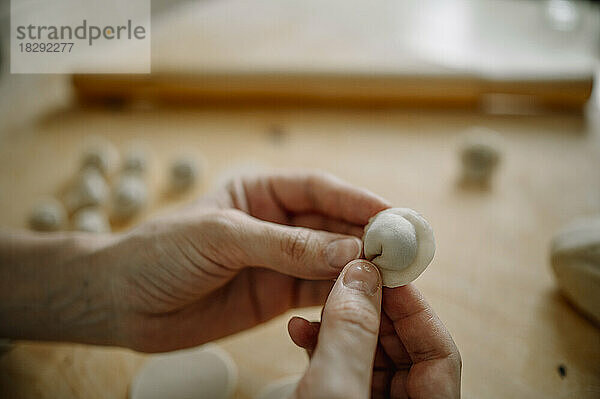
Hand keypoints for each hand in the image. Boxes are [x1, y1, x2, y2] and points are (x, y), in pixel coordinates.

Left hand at [107, 171, 389, 351]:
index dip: (357, 200)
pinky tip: (360, 298)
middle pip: (331, 225)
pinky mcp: (274, 296)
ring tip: (393, 277)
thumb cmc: (160, 252)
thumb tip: (350, 251)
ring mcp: (276, 261)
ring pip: (329, 260)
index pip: (318, 190)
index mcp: (259, 192)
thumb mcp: (223, 238)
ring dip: (359, 267)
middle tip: (403, 250)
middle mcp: (274, 223)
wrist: (123, 302)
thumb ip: (286, 246)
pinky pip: (315, 292)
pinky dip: (339, 295)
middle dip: (366, 236)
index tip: (392, 215)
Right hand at [288, 260, 460, 398]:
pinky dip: (321, 344)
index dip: (414, 308)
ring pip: (366, 350)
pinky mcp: (339, 397)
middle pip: (401, 346)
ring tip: (316, 304)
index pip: (440, 353)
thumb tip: (362, 275)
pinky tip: (298, 329)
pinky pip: (339, 364)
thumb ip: (352, 331)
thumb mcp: (334, 388)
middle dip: (371, 308)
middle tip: (348, 278)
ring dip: (339, 322)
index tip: (386, 273)